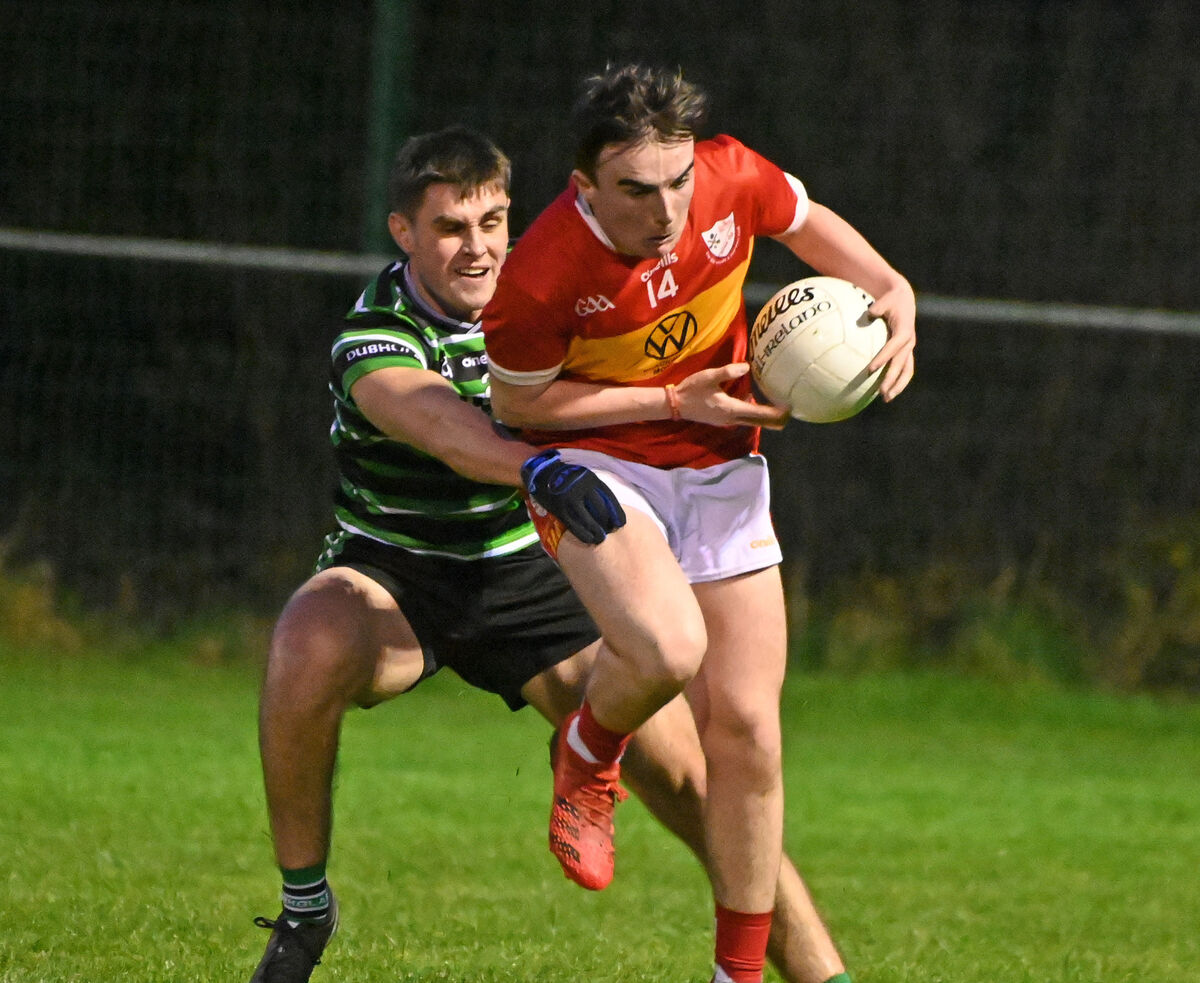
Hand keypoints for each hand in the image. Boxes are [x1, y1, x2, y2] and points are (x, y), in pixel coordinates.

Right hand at [520, 450, 625, 545]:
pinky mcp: (559, 509)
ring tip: (600, 538)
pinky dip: (583, 534)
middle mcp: (582, 488)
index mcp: (591, 479)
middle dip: (606, 523)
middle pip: (600, 509)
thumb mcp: (583, 476)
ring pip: (588, 519)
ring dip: (596, 532)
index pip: (609, 497)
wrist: (541, 471)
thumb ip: (595, 489)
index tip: (620, 524)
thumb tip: (608, 509)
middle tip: (609, 532)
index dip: (617, 512)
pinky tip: (588, 539)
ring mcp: (570, 498)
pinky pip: (574, 525)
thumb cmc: (567, 476)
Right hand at [674, 364, 790, 428]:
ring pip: (752, 420)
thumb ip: (728, 372)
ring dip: (764, 415)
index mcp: (731, 409)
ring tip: (778, 407)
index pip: (759, 413)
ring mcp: (727, 421)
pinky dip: (753, 413)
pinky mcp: (723, 419)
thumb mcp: (709, 377)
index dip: (775, 412)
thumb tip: (747, 367)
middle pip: (759, 421)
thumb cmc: (691, 390)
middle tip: (791, 412)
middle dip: (775, 418)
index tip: (789, 408)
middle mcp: (732, 418)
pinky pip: (743, 417)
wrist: (675, 405)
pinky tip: (754, 401)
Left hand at [866, 282, 916, 401]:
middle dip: (892, 379)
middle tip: (882, 393)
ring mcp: (908, 348)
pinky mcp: (905, 351)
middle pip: (901, 364)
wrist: (903, 299)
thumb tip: (867, 314)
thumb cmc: (890, 299)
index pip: (893, 347)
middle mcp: (908, 342)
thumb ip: (878, 307)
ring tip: (886, 398)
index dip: (883, 358)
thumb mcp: (885, 299)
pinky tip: (884, 390)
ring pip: (906, 371)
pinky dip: (895, 380)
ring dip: (897, 386)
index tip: (871, 369)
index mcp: (904, 330)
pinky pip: (902, 369)